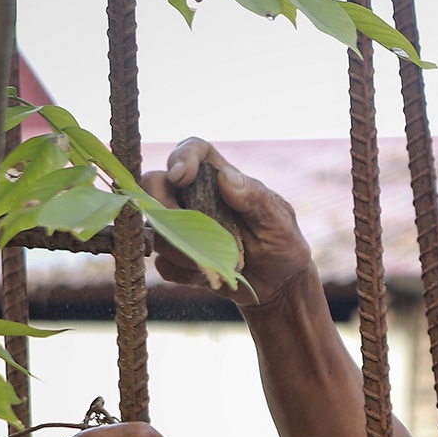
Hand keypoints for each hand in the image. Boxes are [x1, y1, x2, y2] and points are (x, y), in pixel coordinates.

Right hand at [144, 137, 314, 308]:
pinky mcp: (178, 260)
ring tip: (217, 259)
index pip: (192, 151)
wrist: (280, 286)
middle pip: (155, 183)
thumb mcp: (277, 220)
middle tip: (188, 227)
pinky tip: (210, 274)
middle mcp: (194, 199)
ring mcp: (183, 229)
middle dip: (162, 203)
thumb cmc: (282, 244)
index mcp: (219, 179)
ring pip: (156, 228)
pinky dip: (184, 271)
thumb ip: (253, 197)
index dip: (181, 157)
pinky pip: (163, 263)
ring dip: (182, 246)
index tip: (182, 177)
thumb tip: (225, 178)